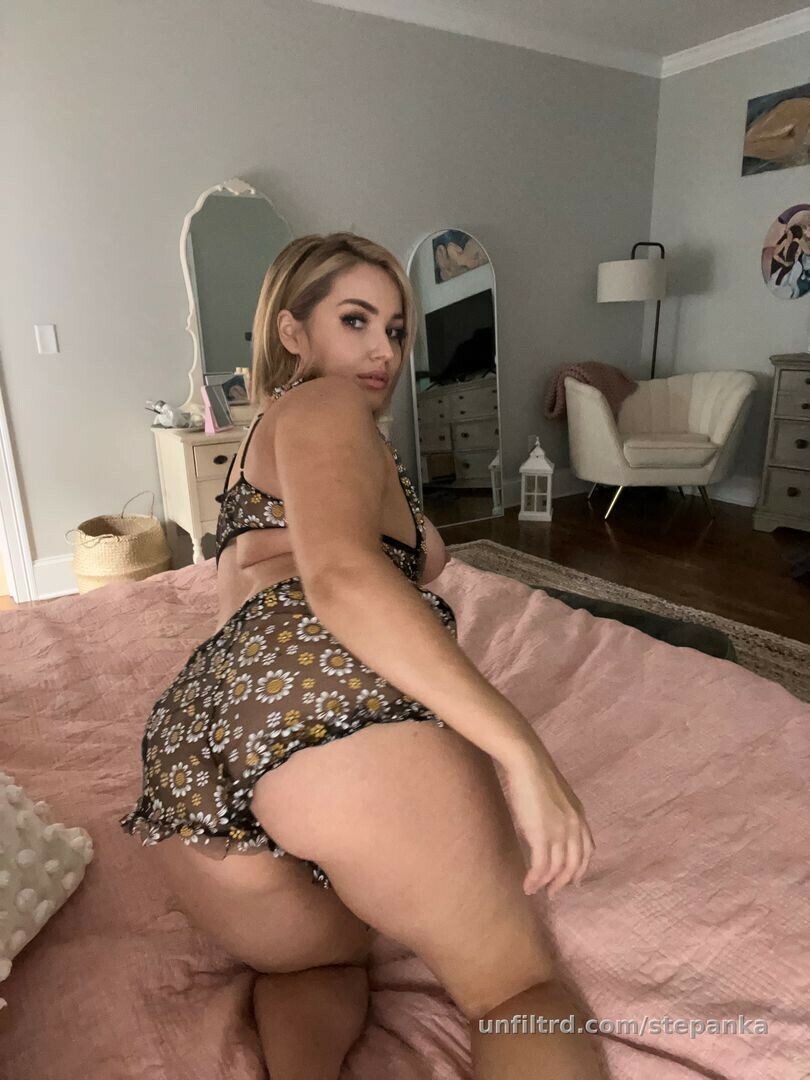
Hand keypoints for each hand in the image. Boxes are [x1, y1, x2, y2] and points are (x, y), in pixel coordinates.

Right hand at [502, 742, 594, 897]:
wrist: (527, 763)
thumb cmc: (535, 773)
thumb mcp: (556, 795)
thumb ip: (559, 812)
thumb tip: (549, 824)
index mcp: (579, 816)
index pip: (587, 850)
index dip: (581, 868)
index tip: (574, 881)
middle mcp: (574, 826)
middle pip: (575, 864)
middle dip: (564, 882)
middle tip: (554, 893)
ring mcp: (559, 832)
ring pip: (557, 869)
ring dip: (546, 884)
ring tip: (536, 890)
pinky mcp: (542, 835)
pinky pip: (541, 867)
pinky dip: (535, 880)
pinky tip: (528, 886)